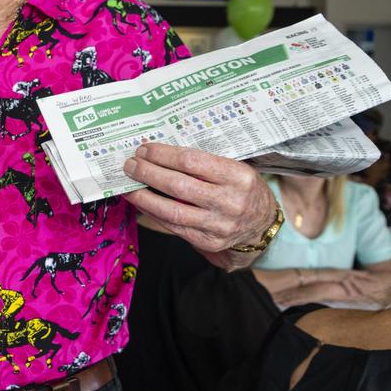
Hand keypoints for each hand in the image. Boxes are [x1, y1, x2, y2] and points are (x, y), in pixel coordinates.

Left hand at [122, 143, 275, 270]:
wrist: (261, 225)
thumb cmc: (242, 189)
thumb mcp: (235, 169)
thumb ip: (204, 162)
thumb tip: (159, 153)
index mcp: (238, 176)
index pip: (192, 161)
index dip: (163, 155)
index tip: (144, 149)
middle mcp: (230, 202)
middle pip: (178, 185)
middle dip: (148, 173)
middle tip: (130, 165)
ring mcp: (219, 225)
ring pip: (171, 210)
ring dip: (144, 196)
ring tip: (128, 185)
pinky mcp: (208, 241)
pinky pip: (172, 226)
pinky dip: (152, 213)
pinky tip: (140, 202)